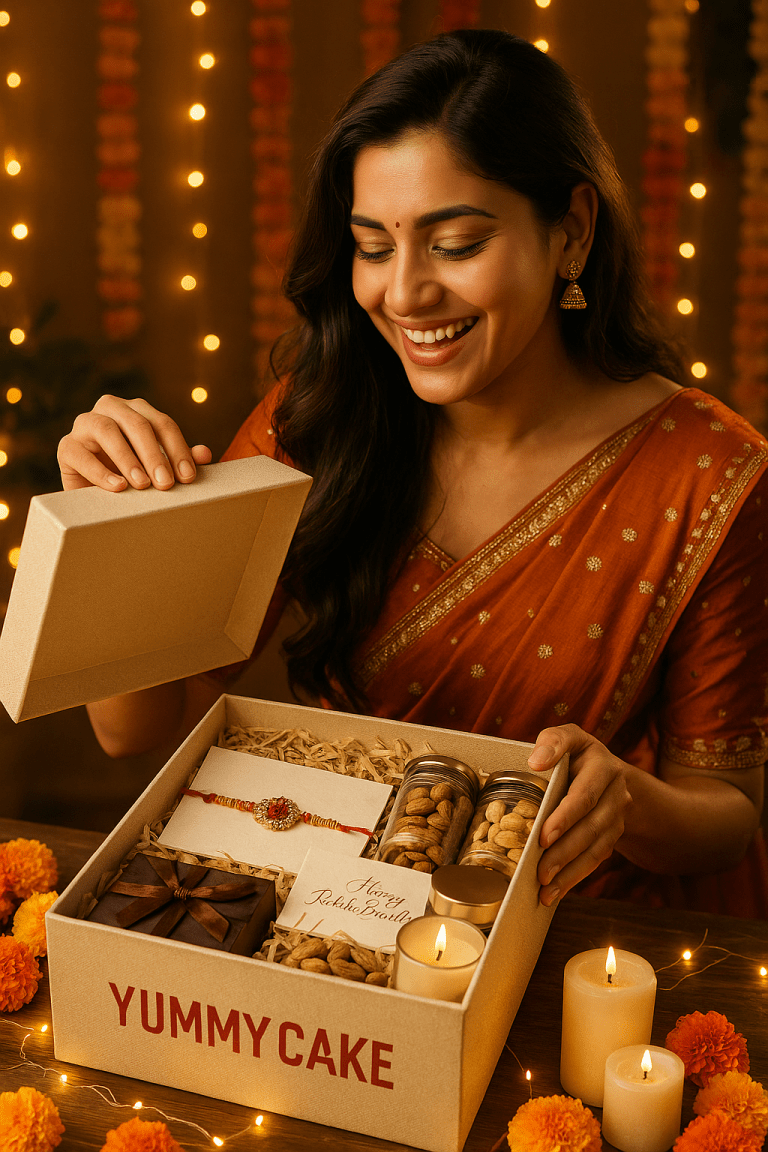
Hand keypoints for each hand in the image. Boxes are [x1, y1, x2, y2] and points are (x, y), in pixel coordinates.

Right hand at [57, 395, 211, 491]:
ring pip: (107, 430)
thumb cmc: (134, 475)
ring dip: (127, 458)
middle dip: (155, 455)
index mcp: (137, 410)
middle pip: (137, 423)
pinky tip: (117, 487)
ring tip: (142, 484)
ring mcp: (85, 424)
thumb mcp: (160, 468)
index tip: (188, 477)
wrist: (96, 494)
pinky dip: (100, 472)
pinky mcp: (67, 446)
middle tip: (166, 484)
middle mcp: (110, 409)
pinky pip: (80, 453)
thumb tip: (205, 454)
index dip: (178, 449)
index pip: (162, 423)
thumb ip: (181, 459)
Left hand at [527, 724, 631, 906]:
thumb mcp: (567, 738)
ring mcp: (617, 815)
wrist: (608, 773)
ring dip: (569, 870)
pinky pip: (595, 859)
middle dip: (564, 849)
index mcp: (602, 765)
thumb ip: (553, 741)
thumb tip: (536, 761)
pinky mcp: (613, 835)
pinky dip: (574, 878)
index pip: (584, 793)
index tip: (543, 836)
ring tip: (544, 888)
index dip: (565, 815)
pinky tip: (554, 892)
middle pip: (590, 825)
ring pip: (595, 847)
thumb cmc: (576, 755)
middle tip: (540, 867)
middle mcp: (616, 791)